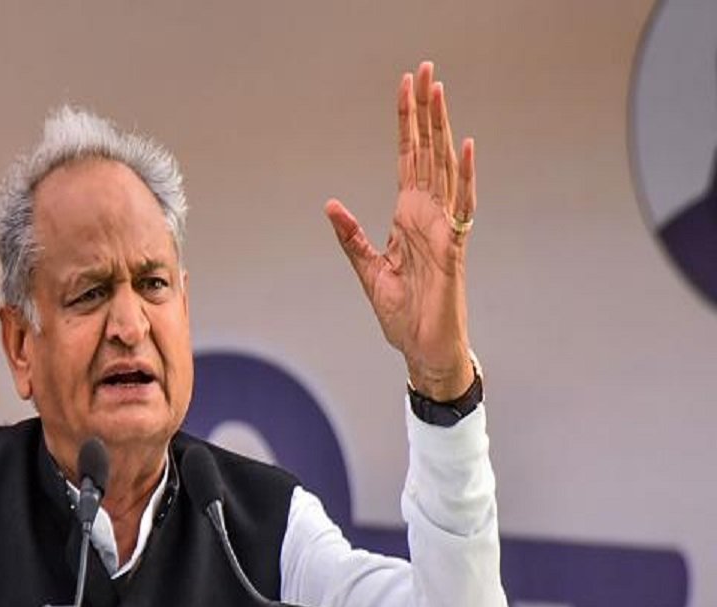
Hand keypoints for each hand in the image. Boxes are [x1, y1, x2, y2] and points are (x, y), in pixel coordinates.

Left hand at [326, 60, 476, 400]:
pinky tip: (464, 146)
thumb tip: (330, 205)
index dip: (406, 123)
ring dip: (442, 129)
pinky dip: (464, 177)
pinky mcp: (453, 249)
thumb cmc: (403, 313)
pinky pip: (462, 207)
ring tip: (439, 91)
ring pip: (444, 168)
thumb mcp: (366, 269)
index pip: (407, 158)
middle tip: (424, 70)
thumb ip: (351, 236)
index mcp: (408, 216)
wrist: (423, 348)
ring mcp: (443, 228)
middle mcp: (428, 215)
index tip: (405, 86)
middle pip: (427, 152)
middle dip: (425, 112)